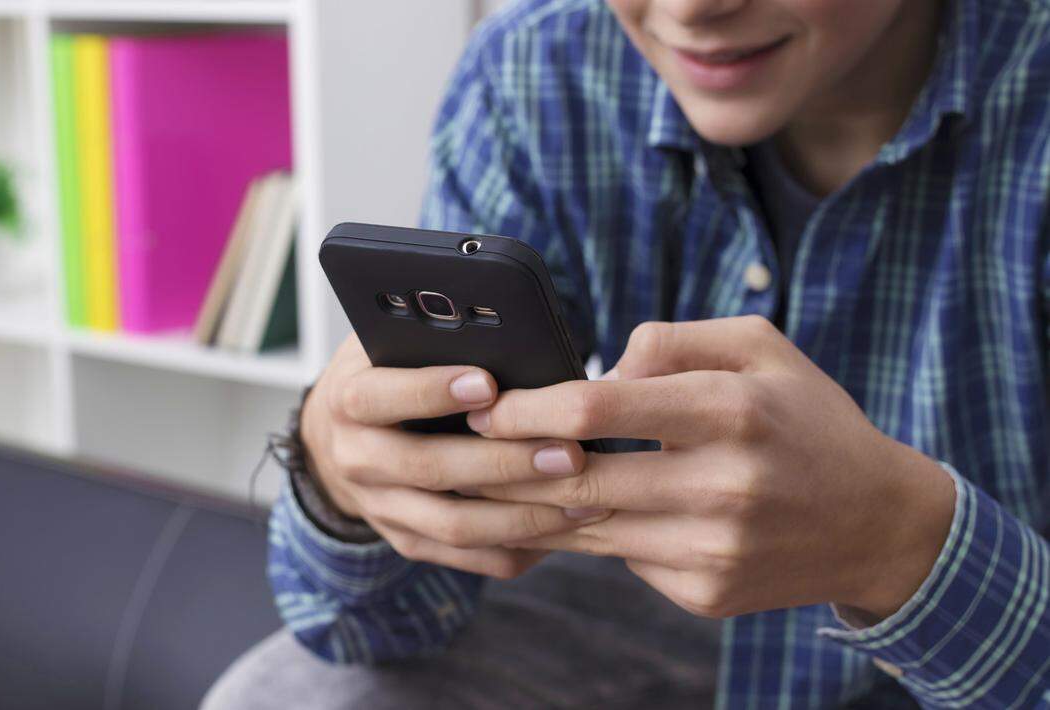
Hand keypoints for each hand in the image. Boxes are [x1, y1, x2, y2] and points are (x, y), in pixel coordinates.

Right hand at [298, 334, 609, 578]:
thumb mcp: (392, 342)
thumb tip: (503, 329)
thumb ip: (431, 337)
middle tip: (568, 453)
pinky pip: (466, 557)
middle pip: (430, 468)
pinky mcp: (407, 541)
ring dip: (522, 516)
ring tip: (583, 501)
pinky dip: (516, 548)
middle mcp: (357, 459)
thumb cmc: (387, 371)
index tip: (489, 382)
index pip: (382, 397)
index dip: (432, 391)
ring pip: (453, 525)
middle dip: (503, 463)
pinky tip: (563, 531)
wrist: (336, 439)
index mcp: (348, 401)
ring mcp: (381, 508)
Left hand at [467, 317, 955, 618]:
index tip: (487, 406)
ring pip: (588, 528)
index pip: (598, 409)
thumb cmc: (807, 419)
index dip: (528, 408)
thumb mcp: (759, 347)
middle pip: (578, 479)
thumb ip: (672, 341)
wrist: (877, 522)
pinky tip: (566, 515)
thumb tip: (598, 370)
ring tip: (489, 483)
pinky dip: (589, 534)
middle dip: (507, 464)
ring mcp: (713, 550)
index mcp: (732, 411)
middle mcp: (723, 486)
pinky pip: (622, 559)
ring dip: (531, 506)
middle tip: (466, 447)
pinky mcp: (706, 593)